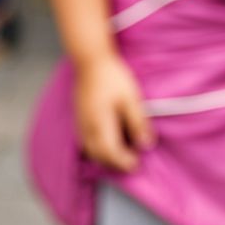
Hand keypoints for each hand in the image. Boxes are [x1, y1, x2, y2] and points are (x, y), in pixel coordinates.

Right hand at [73, 53, 154, 171]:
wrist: (90, 60)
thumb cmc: (113, 78)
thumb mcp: (131, 99)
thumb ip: (138, 123)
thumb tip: (146, 145)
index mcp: (99, 124)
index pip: (110, 153)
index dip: (124, 162)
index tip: (137, 164)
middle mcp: (86, 127)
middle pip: (98, 155)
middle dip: (115, 163)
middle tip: (132, 162)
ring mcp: (80, 123)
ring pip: (90, 150)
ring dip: (105, 157)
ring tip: (123, 154)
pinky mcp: (78, 118)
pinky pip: (85, 142)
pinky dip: (97, 148)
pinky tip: (109, 143)